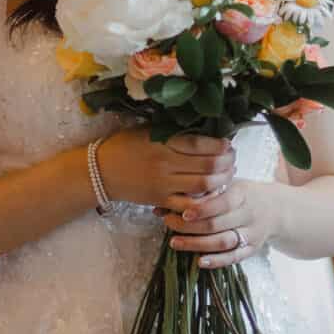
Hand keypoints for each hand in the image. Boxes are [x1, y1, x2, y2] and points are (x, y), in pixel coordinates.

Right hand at [94, 130, 234, 213]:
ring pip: (203, 186)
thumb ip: (172, 131)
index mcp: (162, 142)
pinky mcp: (161, 200)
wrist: (101, 171)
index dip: (220, 145)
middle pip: (208, 166)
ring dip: (222, 180)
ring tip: (227, 174)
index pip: (200, 144)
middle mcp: (165, 164)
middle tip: (232, 158)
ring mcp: (164, 184)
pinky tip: (211, 193)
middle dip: (227, 162)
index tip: (228, 144)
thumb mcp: (147, 131)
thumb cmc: (125, 145)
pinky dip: (205, 200)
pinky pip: (189, 205)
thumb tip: (204, 129)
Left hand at [164, 179, 272, 269]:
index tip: (183, 211)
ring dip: (197, 244)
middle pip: (218, 224)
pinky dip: (217, 261)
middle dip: (190, 226)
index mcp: (243, 194)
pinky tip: (199, 262)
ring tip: (175, 243)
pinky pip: (234, 258)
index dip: (203, 209)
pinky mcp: (252, 249)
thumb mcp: (229, 185)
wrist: (276, 209)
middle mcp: (249, 215)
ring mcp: (252, 234)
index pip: (222, 202)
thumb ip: (201, 193)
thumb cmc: (242, 194)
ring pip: (223, 242)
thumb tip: (163, 204)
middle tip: (168, 224)